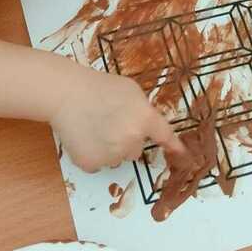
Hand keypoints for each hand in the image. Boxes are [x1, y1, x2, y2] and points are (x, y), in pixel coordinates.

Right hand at [48, 61, 186, 173]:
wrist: (65, 94)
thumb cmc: (99, 86)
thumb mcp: (131, 90)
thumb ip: (145, 110)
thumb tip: (148, 127)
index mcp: (145, 119)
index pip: (165, 137)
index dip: (175, 148)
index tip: (186, 159)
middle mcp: (132, 141)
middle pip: (137, 149)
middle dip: (128, 138)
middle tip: (111, 120)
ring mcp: (111, 155)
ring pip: (117, 157)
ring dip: (111, 147)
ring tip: (95, 126)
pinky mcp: (92, 164)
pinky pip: (99, 163)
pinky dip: (94, 154)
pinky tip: (85, 136)